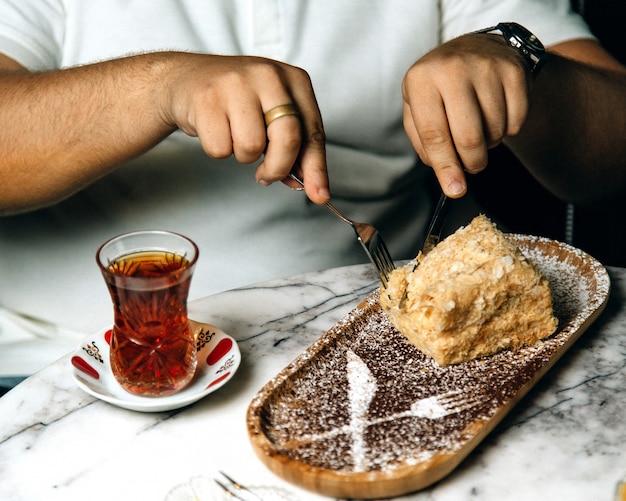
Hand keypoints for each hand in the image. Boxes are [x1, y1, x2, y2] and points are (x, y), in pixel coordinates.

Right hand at [160, 53, 328, 202]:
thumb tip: (313, 187)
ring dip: (243, 156)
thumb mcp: (273, 116)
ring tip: (234, 136)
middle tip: (266, 175)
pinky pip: (220, 149)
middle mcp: (269, 76)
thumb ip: (295, 149)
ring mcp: (236, 84)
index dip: (316, 168)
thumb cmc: (238, 102)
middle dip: (279, 168)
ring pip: (252, 147)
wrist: (187, 79)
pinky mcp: (207, 99)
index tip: (320, 195)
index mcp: (294, 80)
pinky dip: (218, 150)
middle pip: (287, 139)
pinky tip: (215, 130)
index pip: (312, 131)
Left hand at [402, 34, 531, 197]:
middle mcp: (453, 68)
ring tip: (479, 128)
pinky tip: (496, 114)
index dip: (446, 167)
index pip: (434, 134)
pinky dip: (508, 130)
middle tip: (471, 166)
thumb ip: (424, 144)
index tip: (455, 190)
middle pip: (469, 138)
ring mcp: (487, 67)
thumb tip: (447, 176)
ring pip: (495, 131)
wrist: (476, 48)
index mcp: (421, 80)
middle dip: (472, 163)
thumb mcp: (417, 108)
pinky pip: (516, 121)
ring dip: (489, 144)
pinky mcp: (515, 70)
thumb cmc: (440, 88)